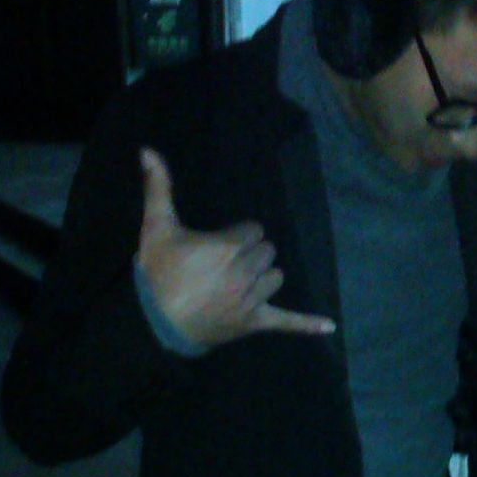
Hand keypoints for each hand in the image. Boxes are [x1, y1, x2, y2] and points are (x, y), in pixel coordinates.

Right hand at [135, 148, 335, 347]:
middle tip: (224, 262)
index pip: (254, 230)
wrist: (153, 323)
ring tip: (239, 280)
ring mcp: (251, 299)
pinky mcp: (253, 322)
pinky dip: (307, 324)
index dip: (238, 235)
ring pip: (276, 277)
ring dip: (263, 276)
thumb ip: (158, 187)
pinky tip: (330, 327)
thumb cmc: (157, 273)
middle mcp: (245, 272)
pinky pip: (287, 322)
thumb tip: (147, 150)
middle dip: (250, 253)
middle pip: (267, 251)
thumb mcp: (156, 227)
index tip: (218, 244)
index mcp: (228, 246)